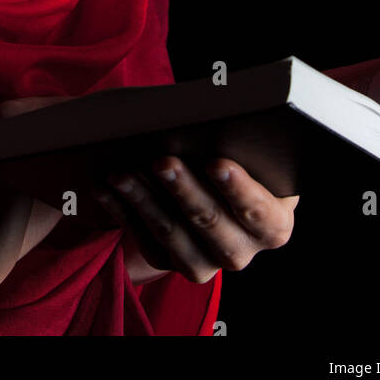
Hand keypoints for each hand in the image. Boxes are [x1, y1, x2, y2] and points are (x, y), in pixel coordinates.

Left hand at [94, 156, 297, 284]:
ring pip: (173, 236)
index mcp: (273, 222)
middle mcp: (242, 250)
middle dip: (185, 191)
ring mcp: (206, 262)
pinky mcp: (171, 263)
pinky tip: (105, 187)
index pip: (260, 212)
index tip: (216, 163)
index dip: (239, 189)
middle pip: (212, 225)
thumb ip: (237, 139)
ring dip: (144, 201)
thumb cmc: (238, 154)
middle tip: (162, 161)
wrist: (216, 184)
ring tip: (121, 172)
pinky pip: (145, 242)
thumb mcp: (249, 149)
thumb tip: (207, 115)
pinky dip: (123, 212)